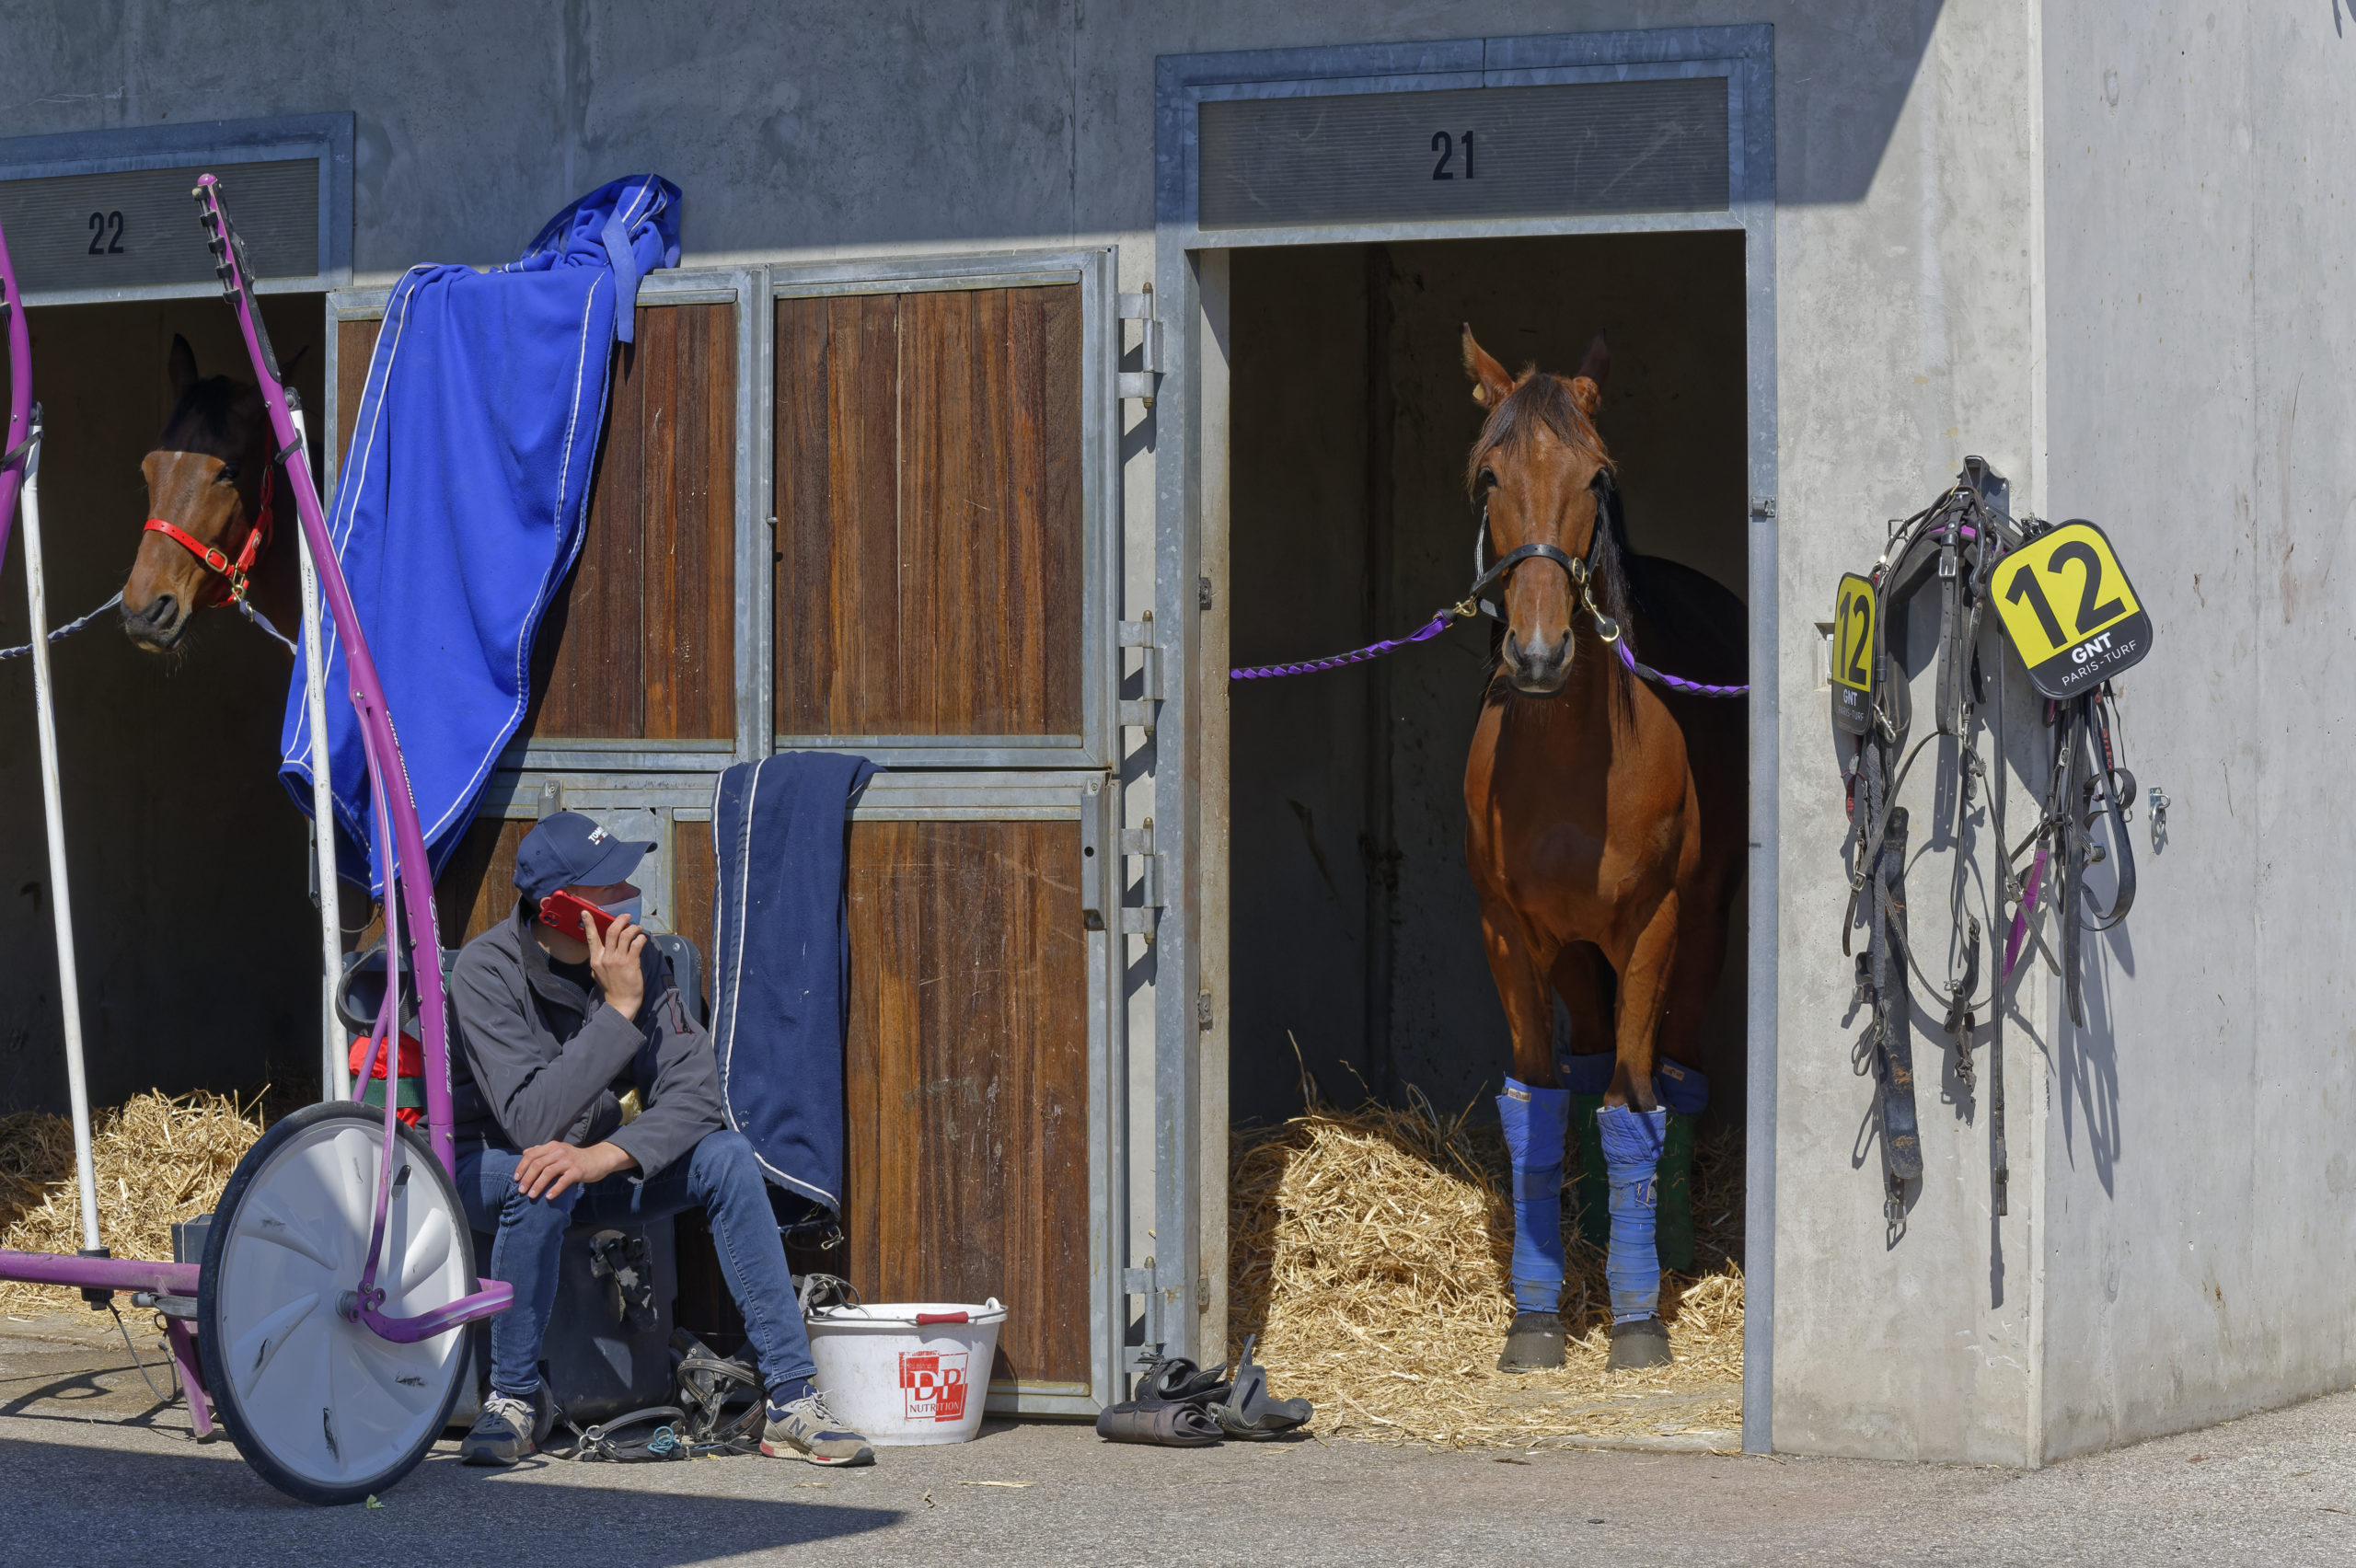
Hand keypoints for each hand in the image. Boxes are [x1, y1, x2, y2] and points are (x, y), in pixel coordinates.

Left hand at [514, 1140, 636, 1199]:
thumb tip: (525, 1152)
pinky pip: (564, 1181)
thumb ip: (542, 1151)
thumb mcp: (559, 1151)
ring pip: (548, 1172)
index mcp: (553, 1146)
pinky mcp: (578, 1171)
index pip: (532, 1155)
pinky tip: (549, 1197)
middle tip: (520, 1190)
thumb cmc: (576, 1158)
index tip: (515, 1178)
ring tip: (531, 1195)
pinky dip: (555, 1189)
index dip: (521, 1167)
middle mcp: (560, 1151)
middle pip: (537, 1164)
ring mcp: (569, 1161)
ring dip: (537, 1185)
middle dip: (527, 1178)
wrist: (599, 1159)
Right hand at [588, 909, 647, 1020]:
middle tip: (627, 916)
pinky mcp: (631, 963)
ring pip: (626, 935)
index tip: (585, 911)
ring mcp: (618, 960)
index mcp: (596, 959)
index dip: (589, 923)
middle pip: (612, 931)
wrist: (620, 1003)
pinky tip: (643, 939)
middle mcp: (606, 958)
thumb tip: (604, 949)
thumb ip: (600, 959)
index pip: (591, 937)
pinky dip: (641, 938)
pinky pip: (637, 944)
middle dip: (620, 920)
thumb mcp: (598, 973)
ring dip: (634, 928)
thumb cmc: (611, 988)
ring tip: (638, 928)